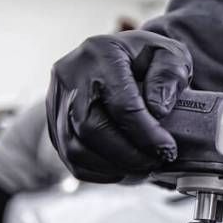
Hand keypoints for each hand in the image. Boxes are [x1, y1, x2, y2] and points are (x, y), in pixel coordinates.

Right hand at [46, 30, 192, 182]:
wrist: (122, 56)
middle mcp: (70, 74)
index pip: (121, 104)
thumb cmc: (149, 58)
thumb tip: (157, 110)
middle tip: (155, 162)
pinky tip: (122, 169)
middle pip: (90, 128)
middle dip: (127, 154)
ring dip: (111, 166)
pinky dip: (96, 170)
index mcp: (101, 52)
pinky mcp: (52, 119)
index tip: (168, 150)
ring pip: (74, 147)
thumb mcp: (170, 55)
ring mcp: (55, 98)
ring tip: (142, 168)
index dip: (146, 134)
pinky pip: (66, 155)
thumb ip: (169, 75)